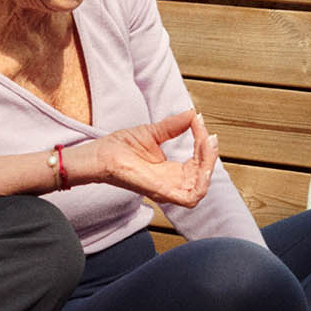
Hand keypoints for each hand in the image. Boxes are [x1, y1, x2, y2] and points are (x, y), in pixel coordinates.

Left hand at [76, 109, 216, 208]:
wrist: (100, 154)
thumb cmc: (120, 148)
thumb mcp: (153, 132)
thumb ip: (174, 126)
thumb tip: (192, 114)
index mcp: (171, 172)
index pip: (199, 163)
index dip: (204, 144)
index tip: (198, 121)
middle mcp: (172, 183)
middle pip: (204, 175)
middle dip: (210, 154)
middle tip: (207, 134)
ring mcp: (167, 189)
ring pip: (201, 187)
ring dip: (209, 165)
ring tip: (206, 144)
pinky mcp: (161, 192)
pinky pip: (190, 196)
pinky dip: (202, 180)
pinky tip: (201, 161)